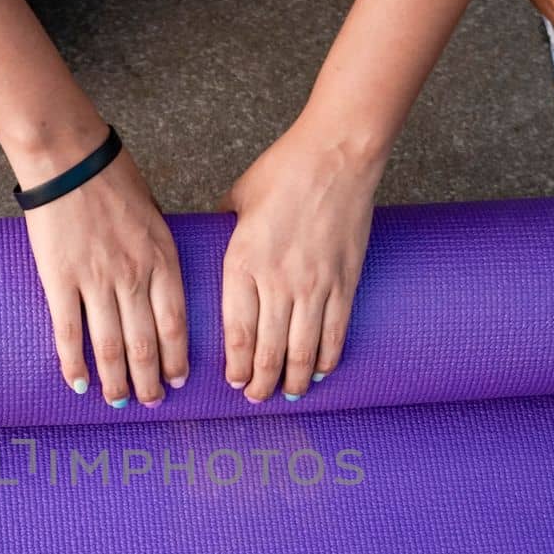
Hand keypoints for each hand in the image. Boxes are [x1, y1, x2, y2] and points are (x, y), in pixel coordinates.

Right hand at [22, 149, 188, 407]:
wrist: (68, 158)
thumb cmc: (112, 179)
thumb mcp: (155, 216)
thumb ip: (159, 256)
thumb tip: (162, 289)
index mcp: (161, 259)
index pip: (175, 323)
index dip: (177, 357)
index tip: (179, 380)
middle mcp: (133, 276)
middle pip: (145, 343)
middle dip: (150, 379)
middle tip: (151, 402)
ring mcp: (95, 280)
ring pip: (110, 345)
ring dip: (115, 380)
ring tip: (117, 401)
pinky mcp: (59, 279)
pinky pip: (69, 331)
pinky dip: (74, 362)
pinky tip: (78, 382)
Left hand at [220, 122, 382, 401]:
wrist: (337, 156)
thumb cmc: (283, 172)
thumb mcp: (236, 200)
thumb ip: (221, 230)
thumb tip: (207, 244)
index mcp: (243, 263)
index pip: (237, 333)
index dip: (236, 366)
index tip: (232, 382)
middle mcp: (278, 281)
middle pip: (268, 351)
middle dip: (260, 383)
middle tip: (256, 398)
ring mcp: (315, 285)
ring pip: (303, 351)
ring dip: (293, 380)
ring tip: (287, 394)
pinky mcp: (346, 282)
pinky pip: (336, 333)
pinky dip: (327, 358)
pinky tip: (320, 372)